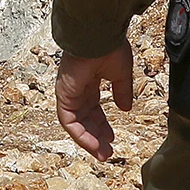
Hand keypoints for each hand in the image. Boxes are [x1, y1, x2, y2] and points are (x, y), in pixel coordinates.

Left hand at [57, 43, 135, 161]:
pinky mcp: (63, 94)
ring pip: (75, 123)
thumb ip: (122, 92)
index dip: (102, 123)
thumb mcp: (121, 73)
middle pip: (84, 117)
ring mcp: (68, 91)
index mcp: (89, 80)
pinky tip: (93, 145)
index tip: (112, 137)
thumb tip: (125, 109)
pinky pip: (68, 121)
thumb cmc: (109, 47)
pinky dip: (80, 135)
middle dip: (96, 136)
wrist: (98, 35)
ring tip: (102, 154)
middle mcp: (76, 87)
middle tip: (107, 152)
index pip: (93, 107)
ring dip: (89, 140)